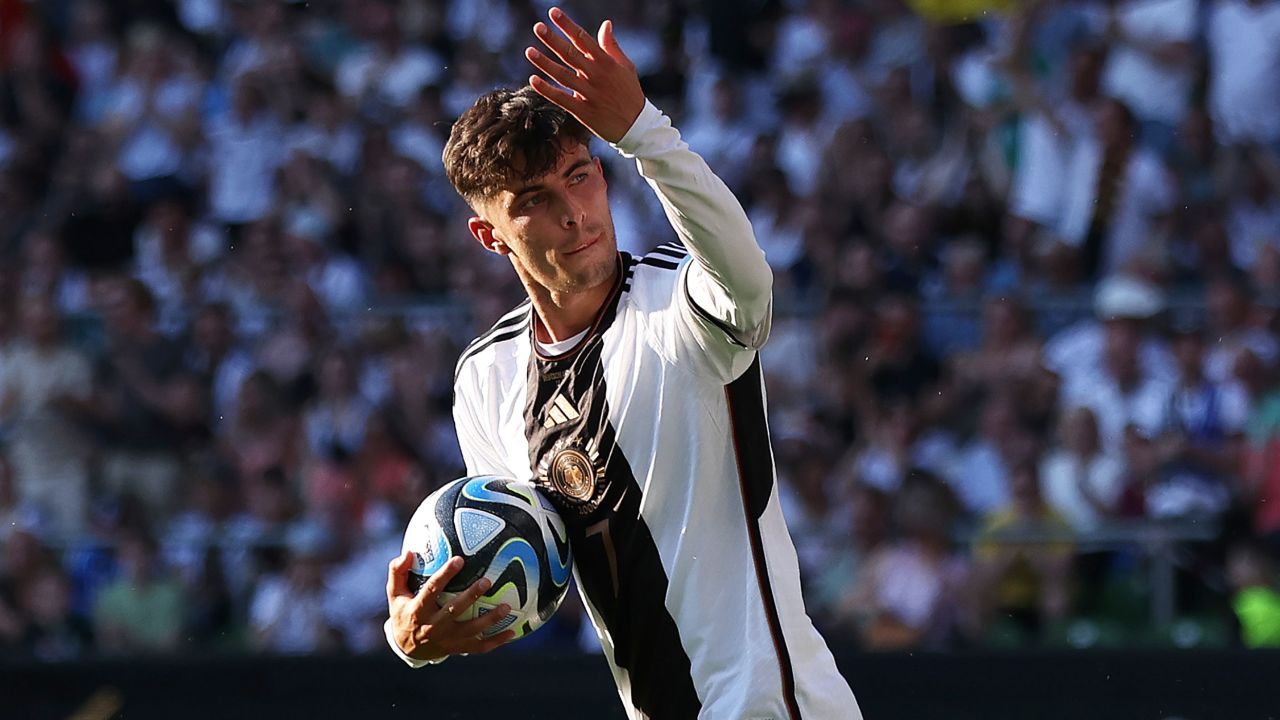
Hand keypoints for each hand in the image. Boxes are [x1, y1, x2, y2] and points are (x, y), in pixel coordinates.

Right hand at [386, 552, 514, 661]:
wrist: (405, 648)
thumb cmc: (403, 613)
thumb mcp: (394, 594)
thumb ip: (398, 572)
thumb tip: (406, 552)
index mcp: (418, 610)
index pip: (432, 590)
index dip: (445, 575)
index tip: (459, 559)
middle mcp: (433, 626)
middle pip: (454, 610)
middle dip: (471, 596)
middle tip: (488, 580)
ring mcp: (447, 640)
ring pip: (471, 630)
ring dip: (490, 620)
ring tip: (507, 607)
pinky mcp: (457, 649)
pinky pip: (479, 647)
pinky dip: (496, 641)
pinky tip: (512, 632)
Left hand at [525, 6, 644, 142]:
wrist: (637, 126)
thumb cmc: (630, 93)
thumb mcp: (626, 66)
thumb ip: (612, 46)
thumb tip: (606, 24)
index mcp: (606, 62)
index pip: (583, 39)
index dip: (567, 25)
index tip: (553, 13)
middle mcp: (596, 76)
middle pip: (570, 54)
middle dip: (553, 39)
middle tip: (538, 27)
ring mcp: (589, 94)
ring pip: (563, 75)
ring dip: (545, 63)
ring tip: (529, 51)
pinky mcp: (583, 111)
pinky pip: (561, 98)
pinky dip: (547, 90)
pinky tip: (533, 79)